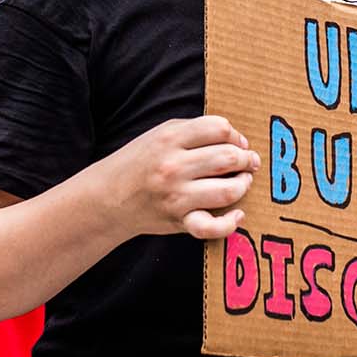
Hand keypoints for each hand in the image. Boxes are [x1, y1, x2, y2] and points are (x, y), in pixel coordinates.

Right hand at [108, 116, 257, 240]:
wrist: (108, 197)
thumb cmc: (140, 162)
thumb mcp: (161, 133)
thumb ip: (197, 131)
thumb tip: (238, 142)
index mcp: (170, 138)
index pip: (219, 129)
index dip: (236, 136)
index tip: (238, 144)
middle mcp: (174, 166)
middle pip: (228, 158)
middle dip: (246, 160)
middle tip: (249, 163)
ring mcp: (177, 196)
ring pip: (228, 190)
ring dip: (243, 185)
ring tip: (241, 182)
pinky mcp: (178, 221)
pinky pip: (212, 227)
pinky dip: (230, 223)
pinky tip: (237, 215)